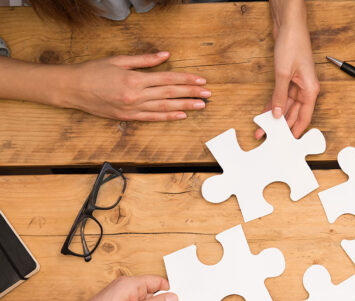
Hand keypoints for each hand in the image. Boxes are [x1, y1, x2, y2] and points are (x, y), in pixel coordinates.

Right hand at [57, 52, 209, 120]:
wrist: (72, 88)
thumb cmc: (93, 71)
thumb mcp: (119, 60)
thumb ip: (144, 59)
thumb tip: (165, 55)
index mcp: (134, 78)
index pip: (167, 79)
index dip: (186, 80)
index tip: (200, 80)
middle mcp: (136, 95)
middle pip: (170, 94)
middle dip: (191, 93)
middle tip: (208, 94)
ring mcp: (132, 108)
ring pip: (164, 108)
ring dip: (185, 106)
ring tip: (201, 105)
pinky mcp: (128, 117)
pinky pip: (152, 118)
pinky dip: (168, 117)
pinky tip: (181, 116)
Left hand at [256, 6, 318, 137]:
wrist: (289, 25)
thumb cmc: (293, 44)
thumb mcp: (283, 73)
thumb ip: (279, 95)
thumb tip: (276, 113)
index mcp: (311, 90)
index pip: (304, 117)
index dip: (296, 131)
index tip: (287, 142)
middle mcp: (306, 89)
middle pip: (294, 113)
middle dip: (281, 125)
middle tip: (268, 136)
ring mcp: (297, 84)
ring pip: (286, 106)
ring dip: (274, 116)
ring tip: (262, 127)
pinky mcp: (289, 78)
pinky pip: (281, 96)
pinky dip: (273, 104)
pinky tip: (264, 113)